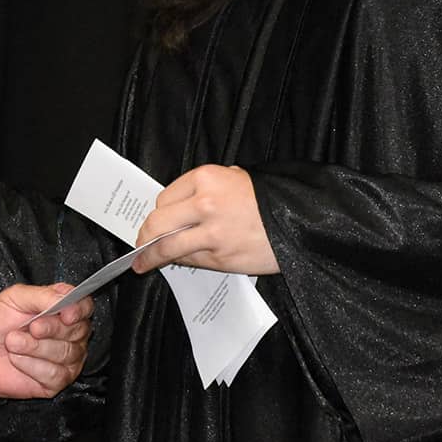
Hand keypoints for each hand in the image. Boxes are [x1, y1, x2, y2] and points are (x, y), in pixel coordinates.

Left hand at [0, 283, 93, 400]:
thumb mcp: (14, 298)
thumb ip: (41, 295)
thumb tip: (66, 297)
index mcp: (62, 308)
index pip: (85, 306)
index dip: (79, 310)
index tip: (65, 314)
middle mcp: (69, 333)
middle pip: (78, 330)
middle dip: (51, 329)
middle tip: (30, 328)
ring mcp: (66, 358)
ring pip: (66, 353)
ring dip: (35, 348)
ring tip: (14, 343)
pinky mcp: (56, 381)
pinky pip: (54, 374)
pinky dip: (31, 366)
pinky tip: (18, 360)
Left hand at [131, 164, 278, 274]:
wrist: (300, 221)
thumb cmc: (269, 198)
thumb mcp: (236, 178)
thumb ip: (206, 188)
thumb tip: (181, 204)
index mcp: (206, 179)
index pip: (165, 197)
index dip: (159, 211)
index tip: (155, 218)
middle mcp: (203, 204)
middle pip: (157, 222)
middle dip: (145, 234)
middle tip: (140, 243)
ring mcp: (210, 233)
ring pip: (167, 246)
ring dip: (150, 256)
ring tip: (142, 263)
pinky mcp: (220, 258)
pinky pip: (190, 261)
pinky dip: (179, 262)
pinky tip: (175, 263)